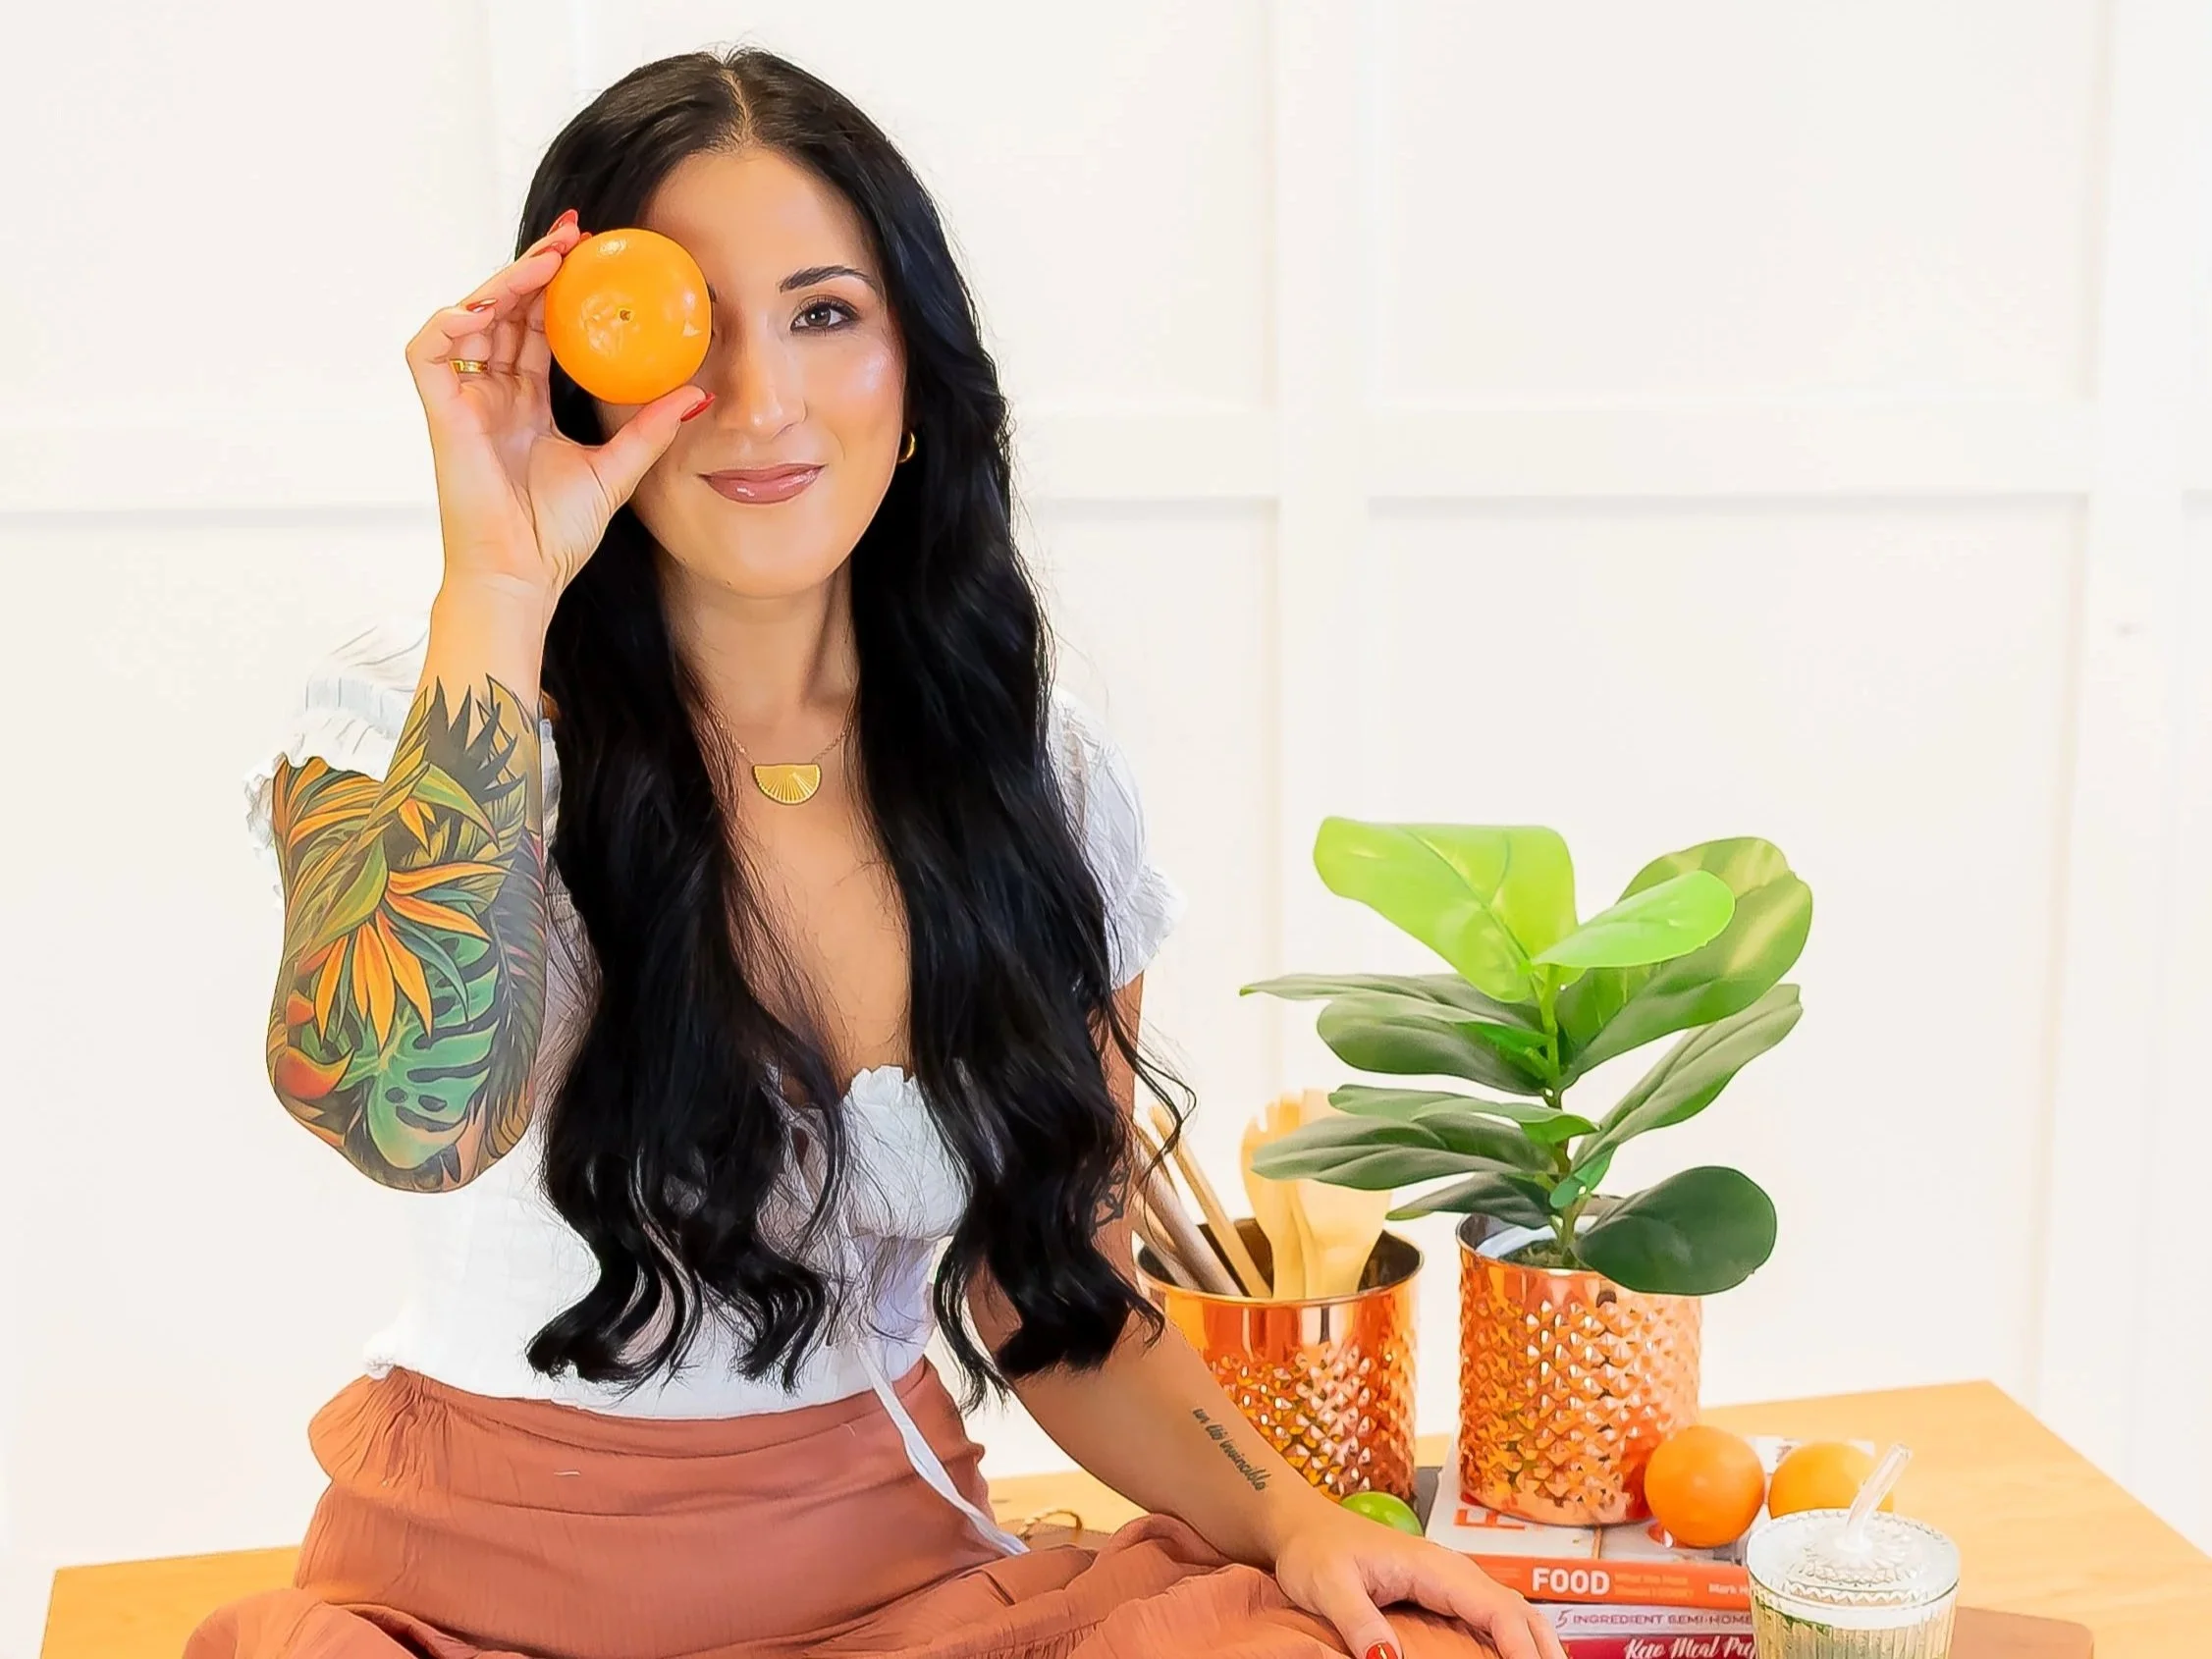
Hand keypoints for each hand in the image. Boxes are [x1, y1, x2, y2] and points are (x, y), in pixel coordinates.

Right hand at [403, 209, 712, 610]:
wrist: (523, 576)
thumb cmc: (557, 535)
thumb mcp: (617, 471)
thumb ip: (650, 429)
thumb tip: (699, 394)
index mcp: (527, 401)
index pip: (539, 327)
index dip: (559, 287)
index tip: (592, 252)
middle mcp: (493, 393)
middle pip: (507, 311)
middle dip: (534, 266)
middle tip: (574, 235)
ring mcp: (465, 400)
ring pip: (471, 317)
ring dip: (503, 283)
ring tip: (545, 262)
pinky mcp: (440, 414)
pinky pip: (429, 351)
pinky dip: (450, 321)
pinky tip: (484, 307)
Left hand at [1269, 1498, 1566, 1658]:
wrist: (1303, 1526)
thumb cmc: (1314, 1551)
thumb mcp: (1326, 1585)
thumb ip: (1358, 1621)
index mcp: (1434, 1567)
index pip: (1497, 1608)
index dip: (1522, 1648)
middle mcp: (1453, 1572)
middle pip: (1519, 1612)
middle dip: (1544, 1649)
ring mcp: (1451, 1582)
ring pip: (1512, 1614)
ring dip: (1536, 1645)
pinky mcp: (1444, 1594)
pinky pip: (1492, 1618)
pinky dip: (1514, 1641)